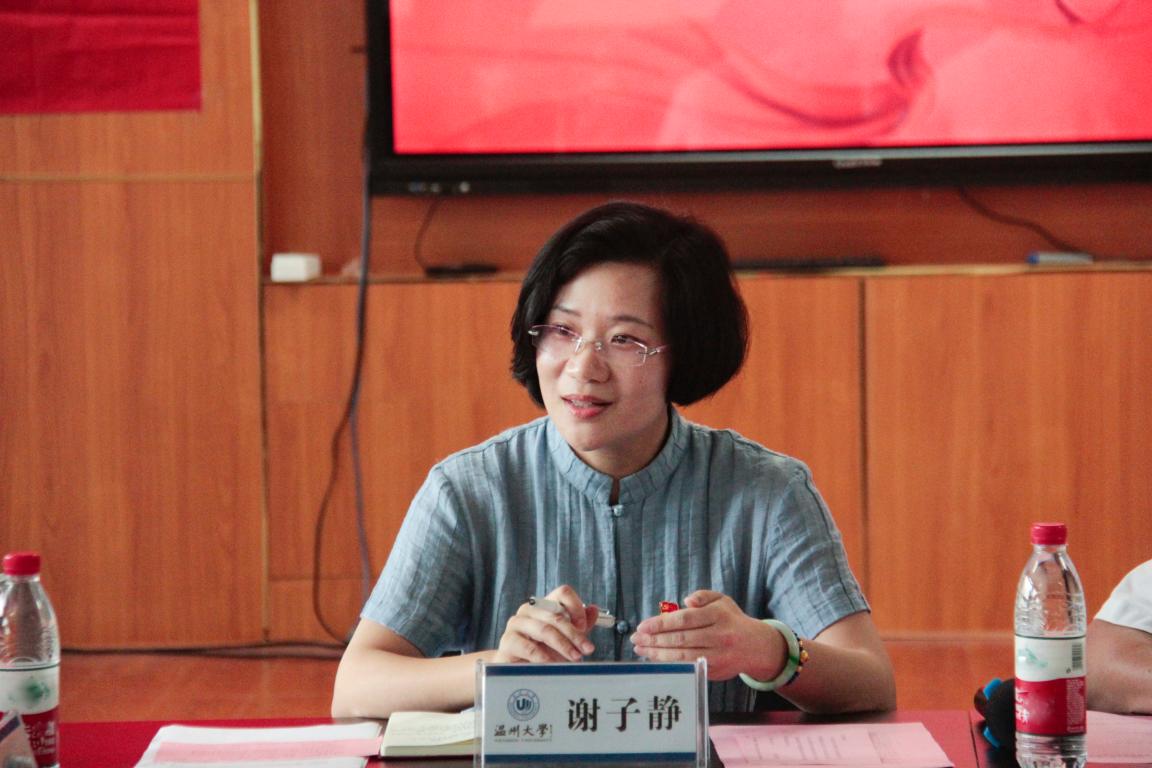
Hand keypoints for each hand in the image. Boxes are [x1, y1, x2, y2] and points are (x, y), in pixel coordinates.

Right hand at [494, 585, 603, 663]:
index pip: (562, 593)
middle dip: (574, 634)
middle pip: (555, 614)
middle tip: (586, 649)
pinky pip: (528, 647)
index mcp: (545, 605)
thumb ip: (580, 625)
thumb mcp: (566, 638)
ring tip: (574, 658)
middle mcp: (530, 609)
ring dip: (563, 645)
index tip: (584, 626)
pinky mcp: (508, 640)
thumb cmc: (543, 651)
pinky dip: (543, 656)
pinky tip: (552, 664)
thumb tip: (593, 609)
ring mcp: (517, 623)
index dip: (576, 607)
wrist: (518, 670)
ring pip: (544, 629)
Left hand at [630, 590, 785, 680]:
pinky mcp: (714, 671)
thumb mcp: (722, 600)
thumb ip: (703, 596)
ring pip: (682, 656)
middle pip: (680, 638)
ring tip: (640, 649)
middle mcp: (719, 636)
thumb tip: (685, 600)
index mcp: (718, 615)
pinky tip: (655, 659)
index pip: (684, 619)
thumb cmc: (731, 620)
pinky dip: (669, 664)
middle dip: (654, 639)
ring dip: (657, 653)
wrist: (756, 646)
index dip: (661, 623)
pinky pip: (687, 668)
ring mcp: (717, 656)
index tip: (642, 625)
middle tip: (635, 638)